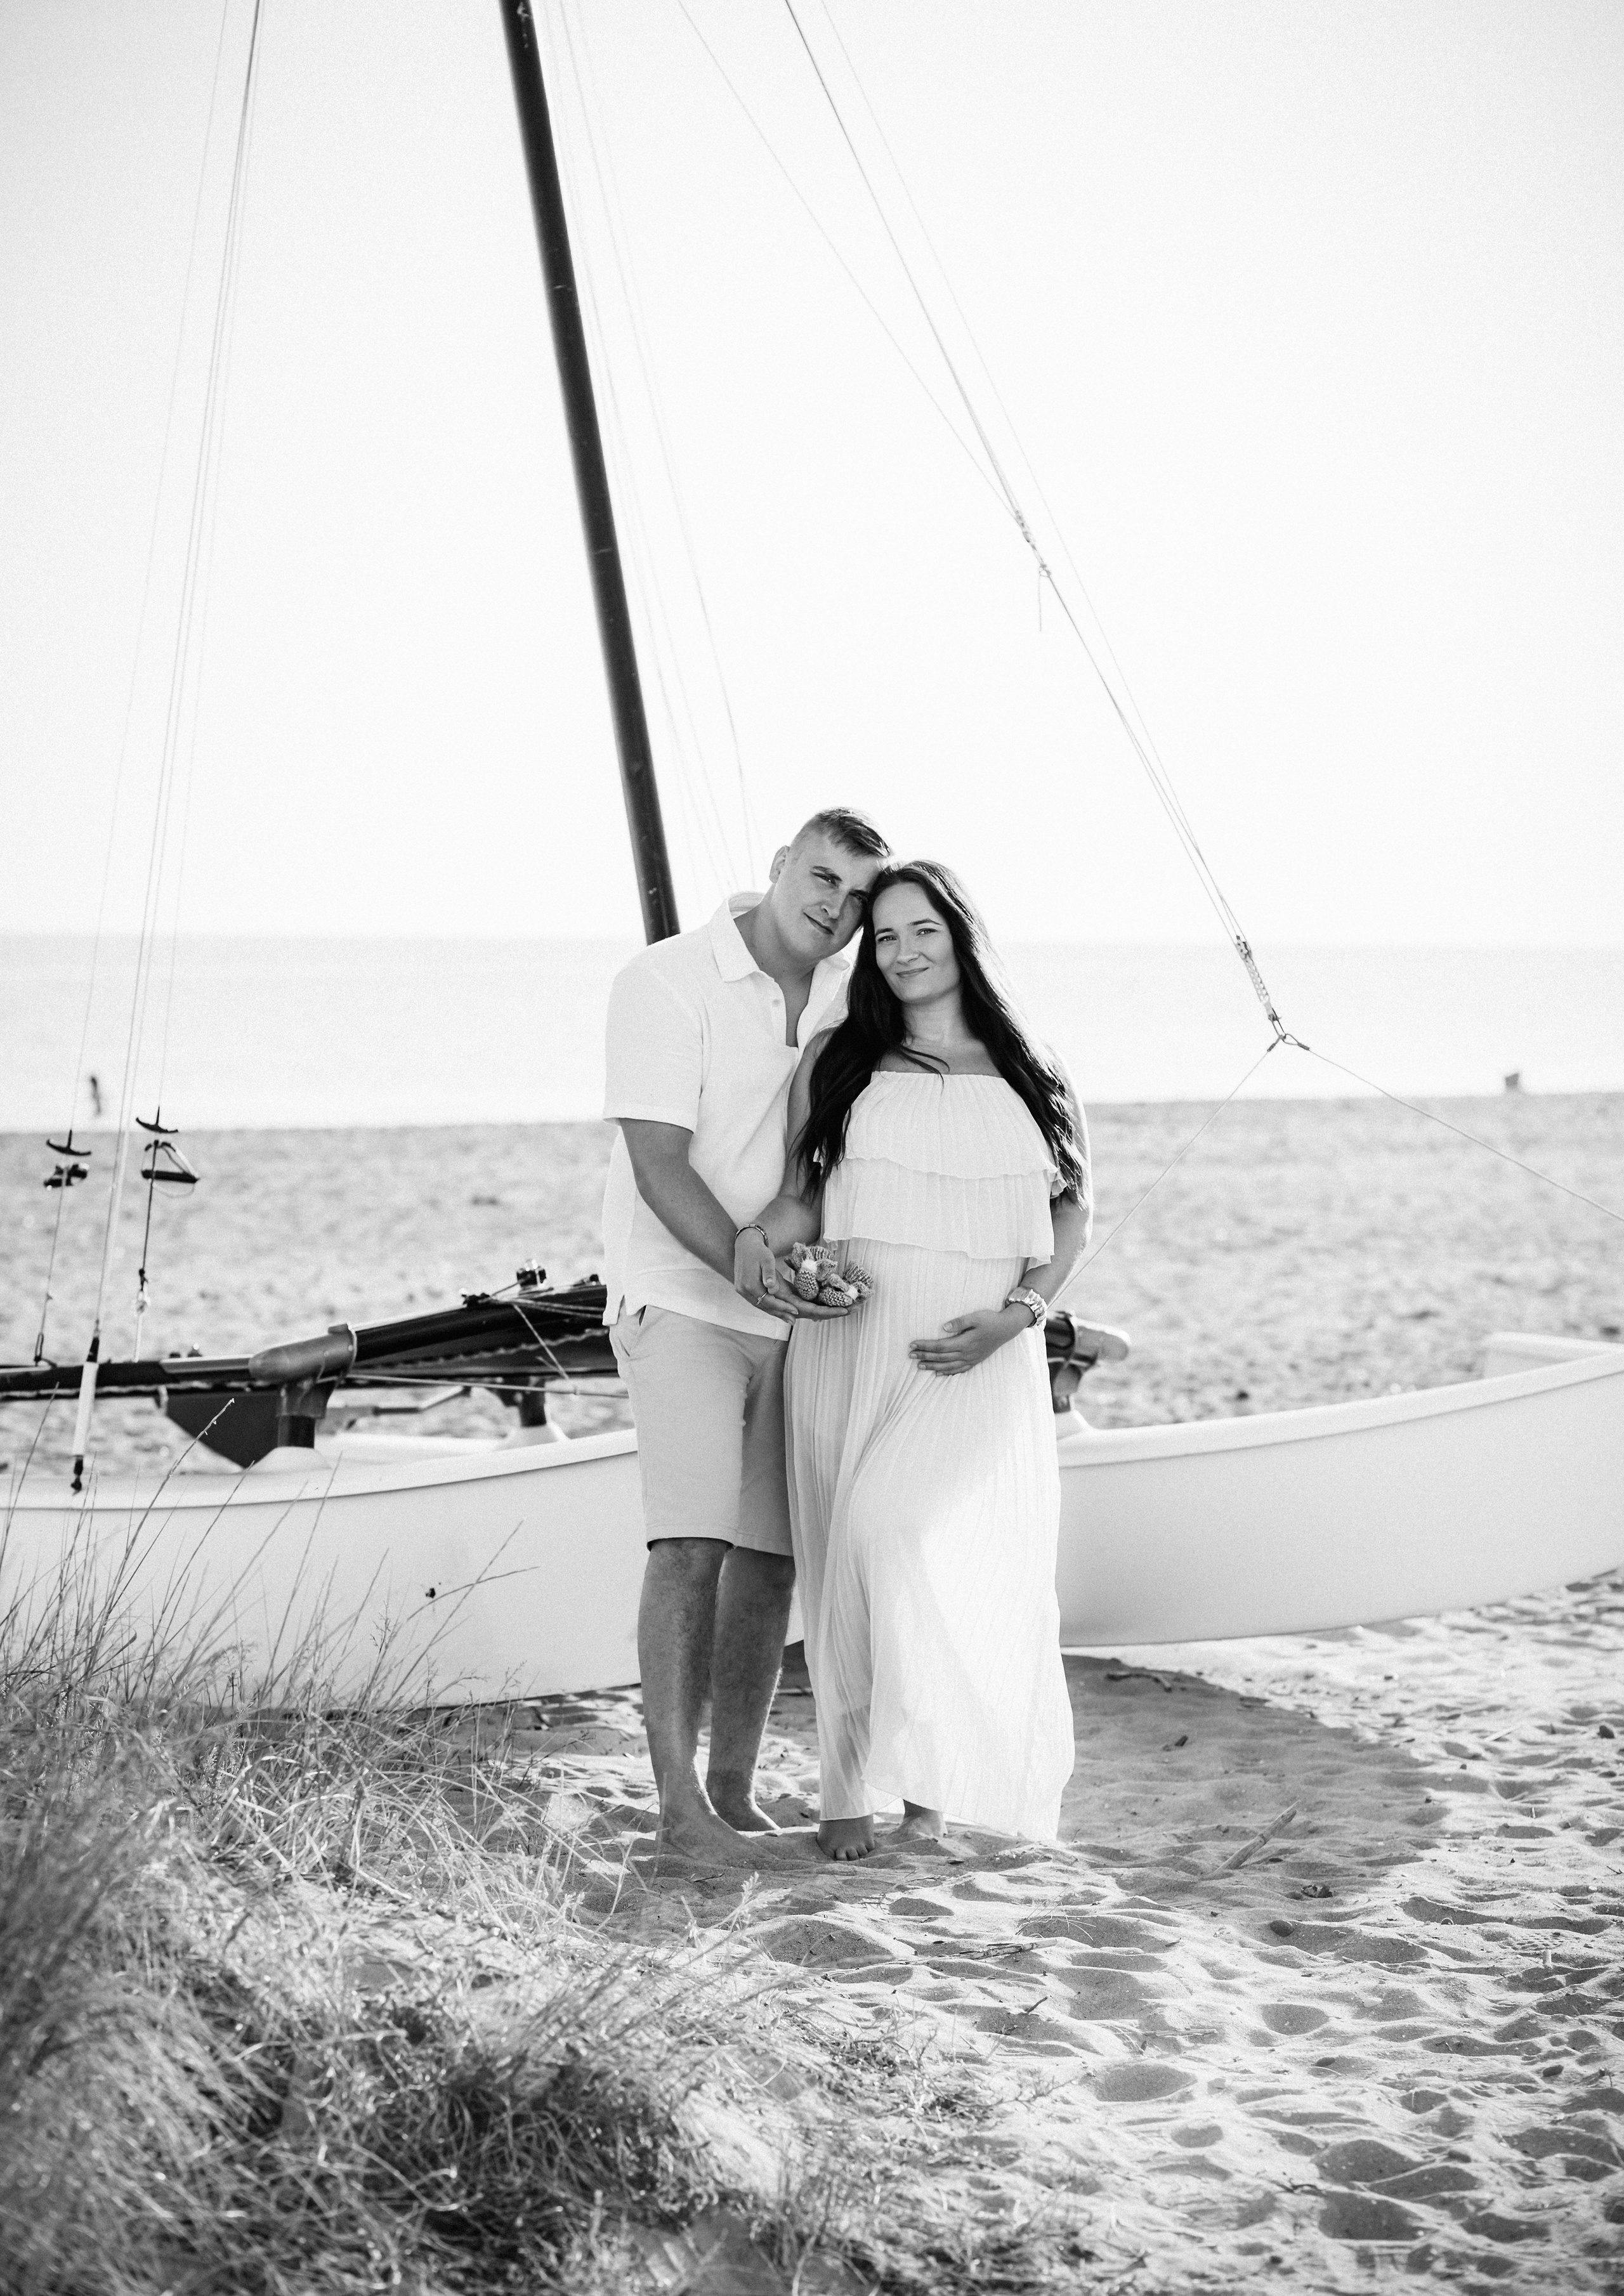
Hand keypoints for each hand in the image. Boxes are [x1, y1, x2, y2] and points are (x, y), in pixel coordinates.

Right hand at [732, 1234, 853, 1321]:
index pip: (769, 1301)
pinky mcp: (748, 1292)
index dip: (783, 1307)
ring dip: (779, 1313)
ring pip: (765, 1307)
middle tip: (797, 1321)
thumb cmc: (757, 1250)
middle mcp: (746, 1292)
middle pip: (768, 1308)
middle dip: (784, 1314)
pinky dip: (774, 1307)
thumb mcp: (765, 1259)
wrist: (742, 1245)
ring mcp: (745, 1294)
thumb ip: (768, 1273)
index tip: (795, 1312)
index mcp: (750, 1285)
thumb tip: (771, 1289)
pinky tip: (783, 1310)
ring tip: (793, 1319)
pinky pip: (762, 1303)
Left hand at [908, 1304, 1029, 1376]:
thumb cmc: (990, 1320)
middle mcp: (967, 1353)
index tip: (913, 1344)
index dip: (926, 1346)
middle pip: (941, 1357)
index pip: (940, 1346)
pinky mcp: (975, 1361)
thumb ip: (959, 1322)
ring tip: (920, 1366)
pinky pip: (959, 1370)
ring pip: (948, 1366)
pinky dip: (947, 1373)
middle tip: (911, 1355)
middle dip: (925, 1356)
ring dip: (933, 1367)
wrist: (1007, 1328)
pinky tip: (939, 1374)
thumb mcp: (976, 1316)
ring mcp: (971, 1359)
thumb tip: (943, 1327)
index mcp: (965, 1342)